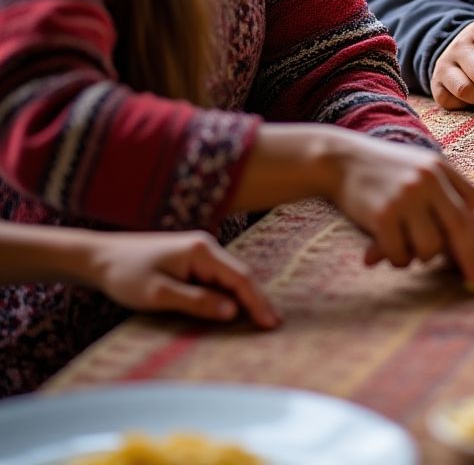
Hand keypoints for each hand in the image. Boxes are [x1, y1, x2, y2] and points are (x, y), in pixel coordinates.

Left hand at [89, 231, 279, 327]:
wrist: (100, 257)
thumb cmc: (126, 274)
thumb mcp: (158, 293)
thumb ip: (197, 302)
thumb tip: (232, 312)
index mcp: (202, 251)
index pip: (240, 277)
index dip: (257, 301)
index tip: (271, 323)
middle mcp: (207, 248)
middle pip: (240, 276)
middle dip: (257, 300)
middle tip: (273, 325)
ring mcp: (200, 253)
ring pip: (230, 278)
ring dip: (245, 298)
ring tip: (260, 321)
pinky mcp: (192, 262)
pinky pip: (218, 280)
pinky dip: (230, 295)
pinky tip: (235, 309)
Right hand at [332, 131, 473, 289]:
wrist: (341, 159)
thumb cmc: (386, 169)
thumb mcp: (424, 168)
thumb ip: (456, 190)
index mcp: (441, 170)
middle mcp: (428, 181)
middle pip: (460, 229)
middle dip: (471, 260)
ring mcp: (406, 197)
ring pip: (430, 248)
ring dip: (420, 256)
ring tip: (404, 243)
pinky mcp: (383, 215)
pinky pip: (401, 254)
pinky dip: (396, 258)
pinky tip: (385, 247)